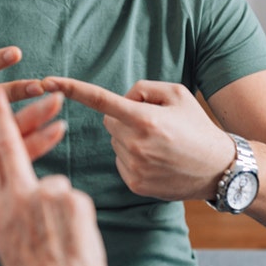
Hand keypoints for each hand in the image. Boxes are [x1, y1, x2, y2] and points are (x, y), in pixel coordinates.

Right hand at [0, 82, 124, 265]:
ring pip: (52, 188)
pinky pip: (73, 201)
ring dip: (57, 210)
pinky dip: (75, 219)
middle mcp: (17, 199)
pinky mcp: (73, 199)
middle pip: (6, 147)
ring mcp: (46, 196)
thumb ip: (6, 228)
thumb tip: (9, 219)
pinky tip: (75, 242)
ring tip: (62, 243)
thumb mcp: (8, 257)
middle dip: (0, 115)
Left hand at [42, 77, 232, 201]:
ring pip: (114, 142)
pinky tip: (156, 160)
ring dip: (129, 138)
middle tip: (152, 123)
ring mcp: (134, 166)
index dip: (72, 88)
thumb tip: (119, 99)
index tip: (46, 81)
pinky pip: (120, 161)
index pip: (101, 100)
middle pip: (108, 122)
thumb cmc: (197, 126)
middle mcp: (136, 144)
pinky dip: (132, 158)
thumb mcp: (177, 94)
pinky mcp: (134, 184)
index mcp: (145, 118)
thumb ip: (143, 88)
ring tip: (160, 145)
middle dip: (123, 118)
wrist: (219, 168)